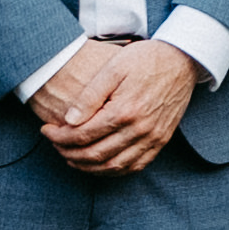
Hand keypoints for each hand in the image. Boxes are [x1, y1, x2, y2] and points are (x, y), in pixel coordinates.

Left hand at [33, 34, 201, 173]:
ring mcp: (153, 138)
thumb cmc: (145, 59)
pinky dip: (113, 170)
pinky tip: (99, 164)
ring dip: (87, 167)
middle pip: (95, 155)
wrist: (182, 60)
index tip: (46, 131)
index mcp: (125, 110)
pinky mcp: (161, 141)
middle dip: (68, 153)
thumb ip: (89, 96)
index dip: (59, 137)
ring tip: (71, 156)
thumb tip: (69, 121)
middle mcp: (140, 130)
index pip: (83, 135)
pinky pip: (135, 166)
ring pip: (114, 166)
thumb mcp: (113, 67)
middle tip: (55, 144)